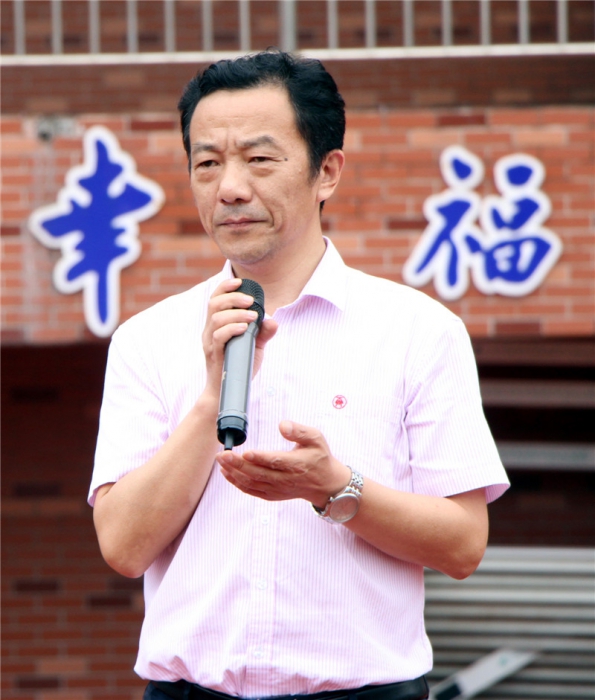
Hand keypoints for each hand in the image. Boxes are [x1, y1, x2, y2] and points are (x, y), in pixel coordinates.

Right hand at [202, 278, 276, 400]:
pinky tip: (244, 328)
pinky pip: (218, 337)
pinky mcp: (214, 354)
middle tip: (251, 301)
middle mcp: (209, 331)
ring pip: (216, 319)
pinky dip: (232, 329)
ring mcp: (209, 342)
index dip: (225, 287)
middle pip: (214, 304)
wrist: (225, 393)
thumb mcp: (254, 347)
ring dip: (236, 313)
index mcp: (216, 325)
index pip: (215, 299)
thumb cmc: (238, 367)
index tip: (239, 282)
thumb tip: (273, 320)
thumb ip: (262, 333)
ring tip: (253, 316)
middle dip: (233, 298)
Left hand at [216, 420, 351, 506]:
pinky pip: (251, 490)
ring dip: (234, 473)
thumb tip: (282, 425)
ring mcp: (278, 489)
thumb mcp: (316, 438)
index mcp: (297, 464)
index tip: (246, 452)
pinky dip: (237, 483)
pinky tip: (227, 473)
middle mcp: (286, 479)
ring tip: (221, 461)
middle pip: (258, 473)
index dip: (260, 458)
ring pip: (252, 483)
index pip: (275, 462)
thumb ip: (299, 431)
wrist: (325, 484)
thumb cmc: (319, 457)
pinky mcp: (272, 494)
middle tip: (223, 454)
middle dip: (238, 464)